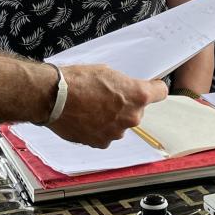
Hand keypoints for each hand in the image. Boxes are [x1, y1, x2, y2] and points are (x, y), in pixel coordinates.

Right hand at [51, 65, 168, 146]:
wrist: (54, 98)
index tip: (151, 88)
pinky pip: (106, 135)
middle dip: (126, 104)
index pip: (160, 92)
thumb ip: (124, 85)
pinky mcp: (101, 142)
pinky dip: (99, 128)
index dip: (154, 88)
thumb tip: (127, 89)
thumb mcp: (107, 72)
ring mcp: (117, 132)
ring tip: (91, 107)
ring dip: (112, 118)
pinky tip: (86, 118)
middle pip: (137, 110)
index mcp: (137, 95)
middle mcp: (131, 117)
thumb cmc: (78, 81)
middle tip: (107, 96)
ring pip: (120, 124)